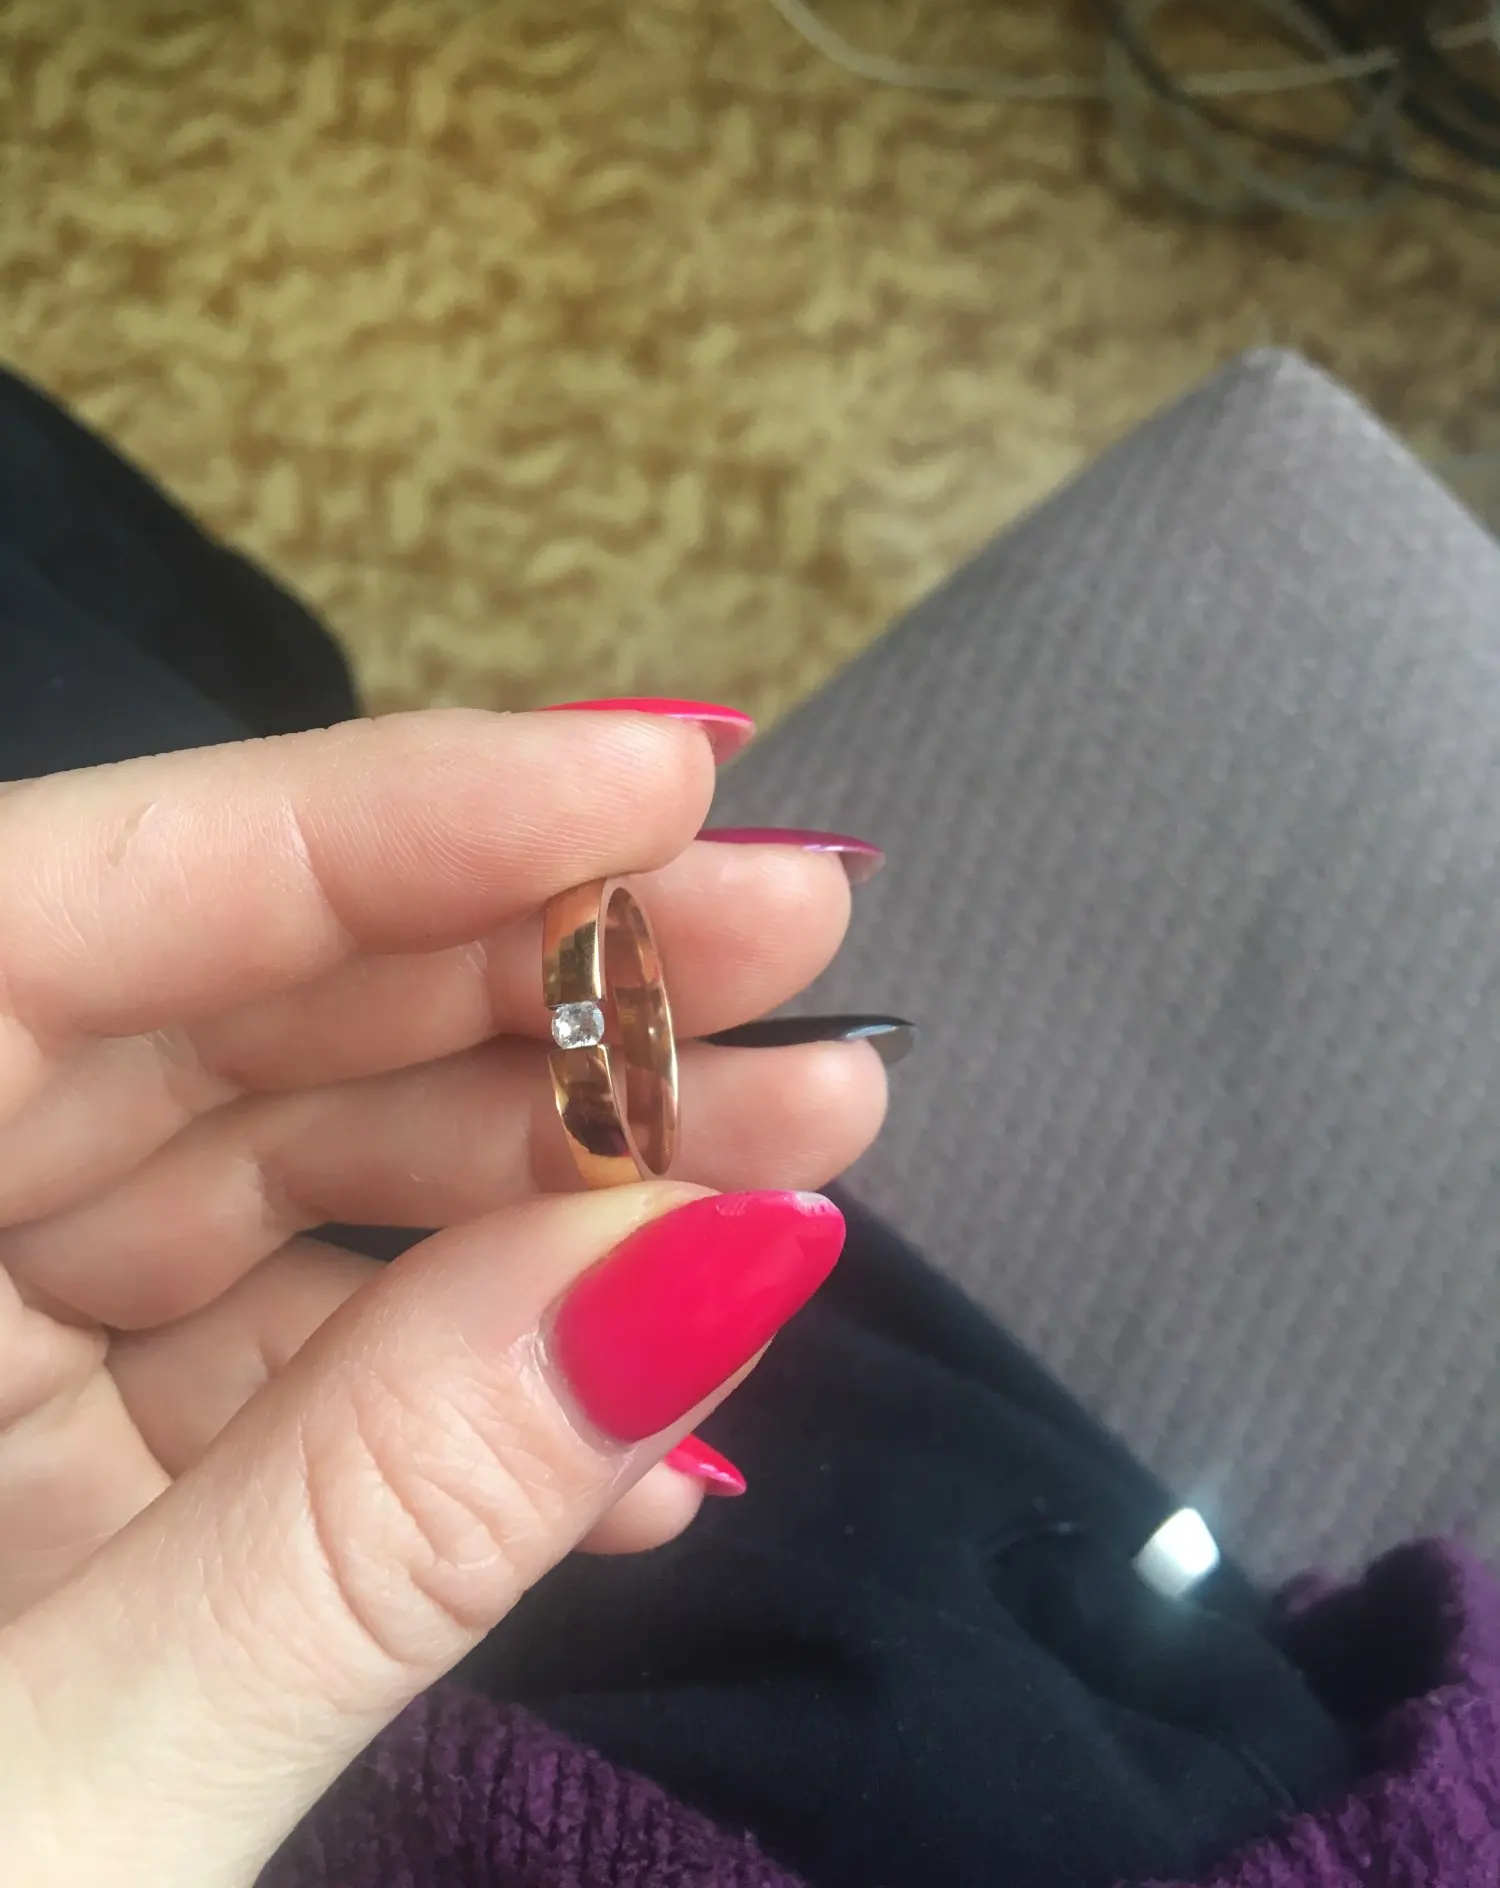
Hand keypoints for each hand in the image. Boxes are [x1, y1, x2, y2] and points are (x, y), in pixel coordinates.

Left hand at [0, 708, 884, 1884]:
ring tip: (808, 1147)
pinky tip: (649, 1425)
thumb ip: (383, 1515)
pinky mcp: (45, 1480)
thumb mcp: (72, 1798)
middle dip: (536, 982)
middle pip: (226, 1016)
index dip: (403, 819)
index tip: (674, 776)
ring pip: (282, 1180)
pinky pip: (272, 1370)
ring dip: (553, 1176)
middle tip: (801, 943)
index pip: (93, 909)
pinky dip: (457, 1389)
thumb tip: (721, 1260)